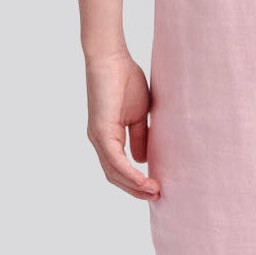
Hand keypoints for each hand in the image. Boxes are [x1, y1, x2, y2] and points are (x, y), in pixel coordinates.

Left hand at [85, 52, 158, 198]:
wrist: (111, 58)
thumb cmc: (124, 79)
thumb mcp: (138, 114)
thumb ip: (140, 136)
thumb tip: (143, 160)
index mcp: (107, 137)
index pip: (118, 169)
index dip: (136, 182)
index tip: (157, 190)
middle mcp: (99, 141)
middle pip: (114, 176)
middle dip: (136, 190)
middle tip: (158, 197)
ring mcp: (97, 137)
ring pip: (113, 173)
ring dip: (134, 186)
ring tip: (155, 192)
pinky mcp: (100, 131)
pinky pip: (114, 160)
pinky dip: (130, 174)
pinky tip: (145, 180)